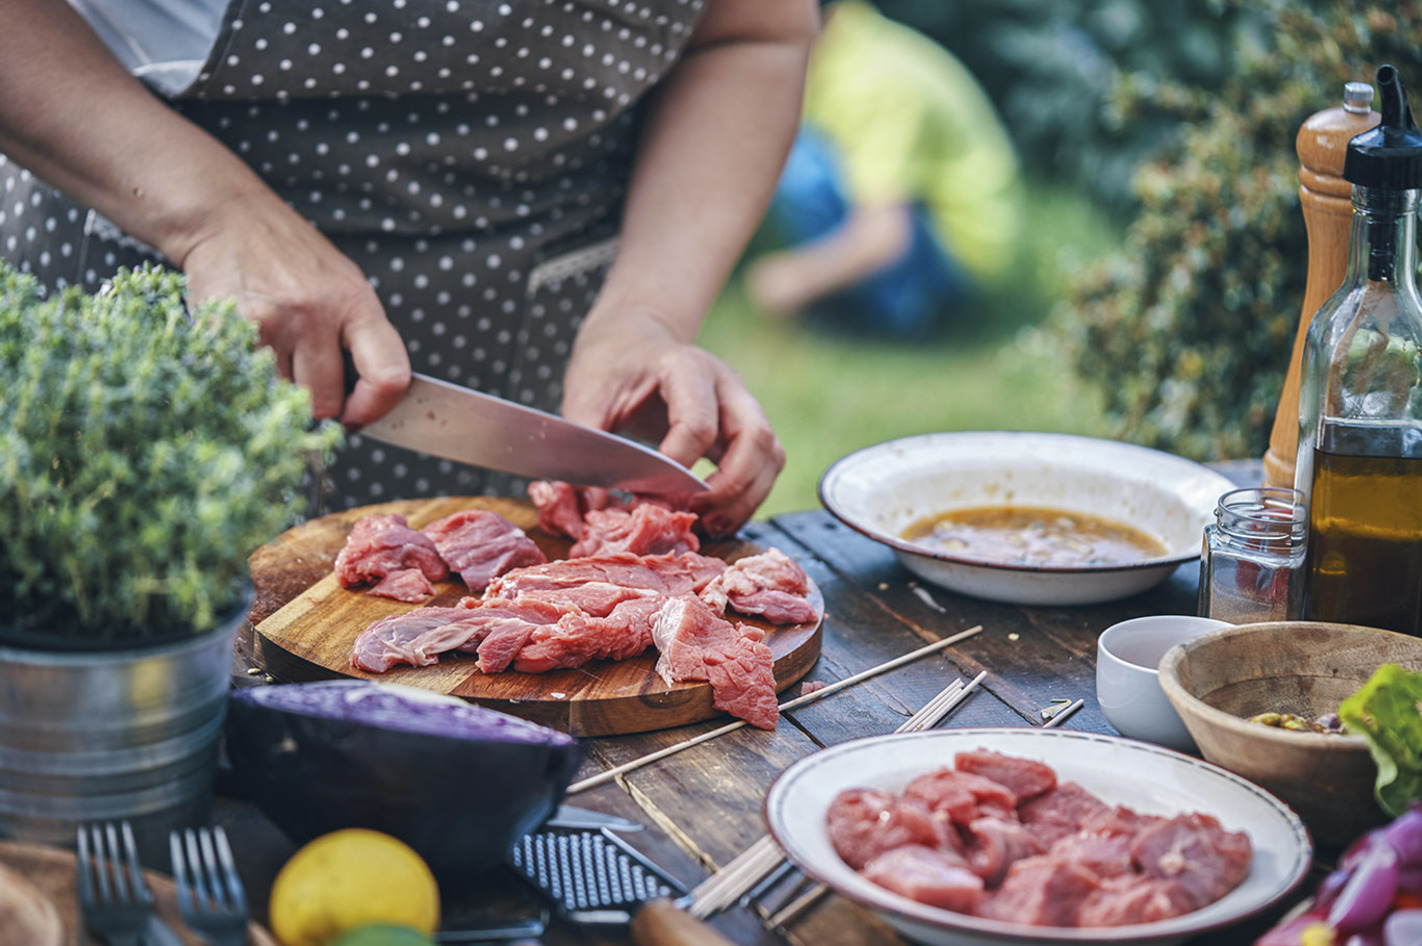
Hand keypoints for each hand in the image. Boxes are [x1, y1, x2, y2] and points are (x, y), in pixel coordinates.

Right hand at [177, 189, 409, 426]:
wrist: (228, 217)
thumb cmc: (293, 259)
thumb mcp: (344, 287)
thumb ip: (359, 340)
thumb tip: (363, 405)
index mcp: (356, 303)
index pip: (388, 376)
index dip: (375, 408)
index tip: (358, 414)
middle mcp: (316, 313)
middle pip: (326, 402)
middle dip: (317, 403)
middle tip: (306, 379)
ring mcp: (271, 322)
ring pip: (284, 399)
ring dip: (280, 391)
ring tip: (276, 354)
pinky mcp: (230, 329)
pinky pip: (247, 383)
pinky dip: (248, 377)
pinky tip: (250, 347)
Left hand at [561, 311, 784, 534]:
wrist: (632, 345)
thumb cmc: (610, 370)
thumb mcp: (585, 399)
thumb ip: (587, 449)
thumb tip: (592, 505)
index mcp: (684, 366)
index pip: (698, 424)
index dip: (676, 469)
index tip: (647, 496)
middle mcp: (725, 383)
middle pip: (755, 436)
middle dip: (729, 487)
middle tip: (693, 516)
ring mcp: (742, 404)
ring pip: (770, 454)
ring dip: (746, 498)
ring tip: (710, 526)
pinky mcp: (746, 427)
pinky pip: (767, 465)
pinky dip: (749, 497)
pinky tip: (718, 518)